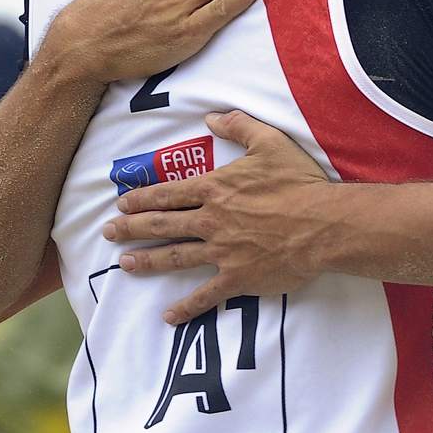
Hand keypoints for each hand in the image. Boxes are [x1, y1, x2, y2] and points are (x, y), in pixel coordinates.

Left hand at [106, 111, 333, 322]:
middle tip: (108, 233)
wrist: (324, 224)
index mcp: (215, 189)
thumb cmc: (299, 183)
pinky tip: (168, 315)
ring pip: (174, 257)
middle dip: (130, 229)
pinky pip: (205, 295)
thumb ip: (238, 126)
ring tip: (125, 265)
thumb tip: (211, 117)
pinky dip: (186, 307)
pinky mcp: (237, 278)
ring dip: (147, 262)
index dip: (141, 199)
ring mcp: (221, 252)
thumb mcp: (270, 143)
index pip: (167, 194)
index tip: (122, 203)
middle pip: (161, 225)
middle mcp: (210, 221)